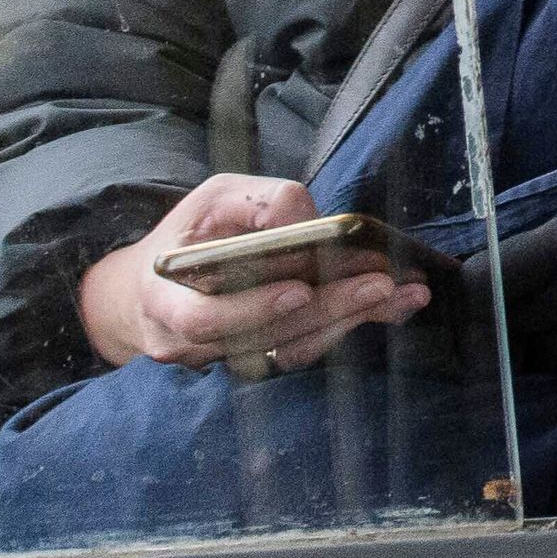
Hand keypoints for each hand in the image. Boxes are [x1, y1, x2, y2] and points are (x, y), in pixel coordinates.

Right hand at [77, 175, 429, 373]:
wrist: (155, 286)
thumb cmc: (192, 233)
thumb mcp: (216, 199)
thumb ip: (260, 204)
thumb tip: (306, 220)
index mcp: (164, 298)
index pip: (202, 318)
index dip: (251, 309)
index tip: (300, 290)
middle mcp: (189, 340)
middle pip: (262, 335)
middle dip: (326, 309)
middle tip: (380, 284)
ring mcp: (224, 357)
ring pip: (289, 346)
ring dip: (349, 319)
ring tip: (401, 292)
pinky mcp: (256, 358)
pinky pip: (303, 348)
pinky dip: (348, 325)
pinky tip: (391, 305)